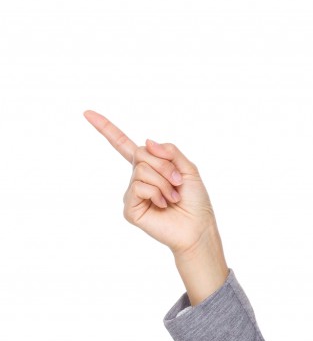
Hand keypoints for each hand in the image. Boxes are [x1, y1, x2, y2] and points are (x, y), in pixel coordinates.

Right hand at [84, 109, 217, 256]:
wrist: (198, 228)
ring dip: (164, 182)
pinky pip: (138, 187)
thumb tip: (146, 141)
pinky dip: (156, 193)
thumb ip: (170, 151)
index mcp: (150, 167)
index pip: (124, 145)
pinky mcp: (130, 208)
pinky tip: (163, 205)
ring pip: (141, 170)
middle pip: (140, 153)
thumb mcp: (188, 169)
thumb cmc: (195, 201)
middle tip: (177, 181)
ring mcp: (132, 193)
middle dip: (164, 165)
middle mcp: (137, 178)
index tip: (87, 113)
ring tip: (173, 197)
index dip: (106, 129)